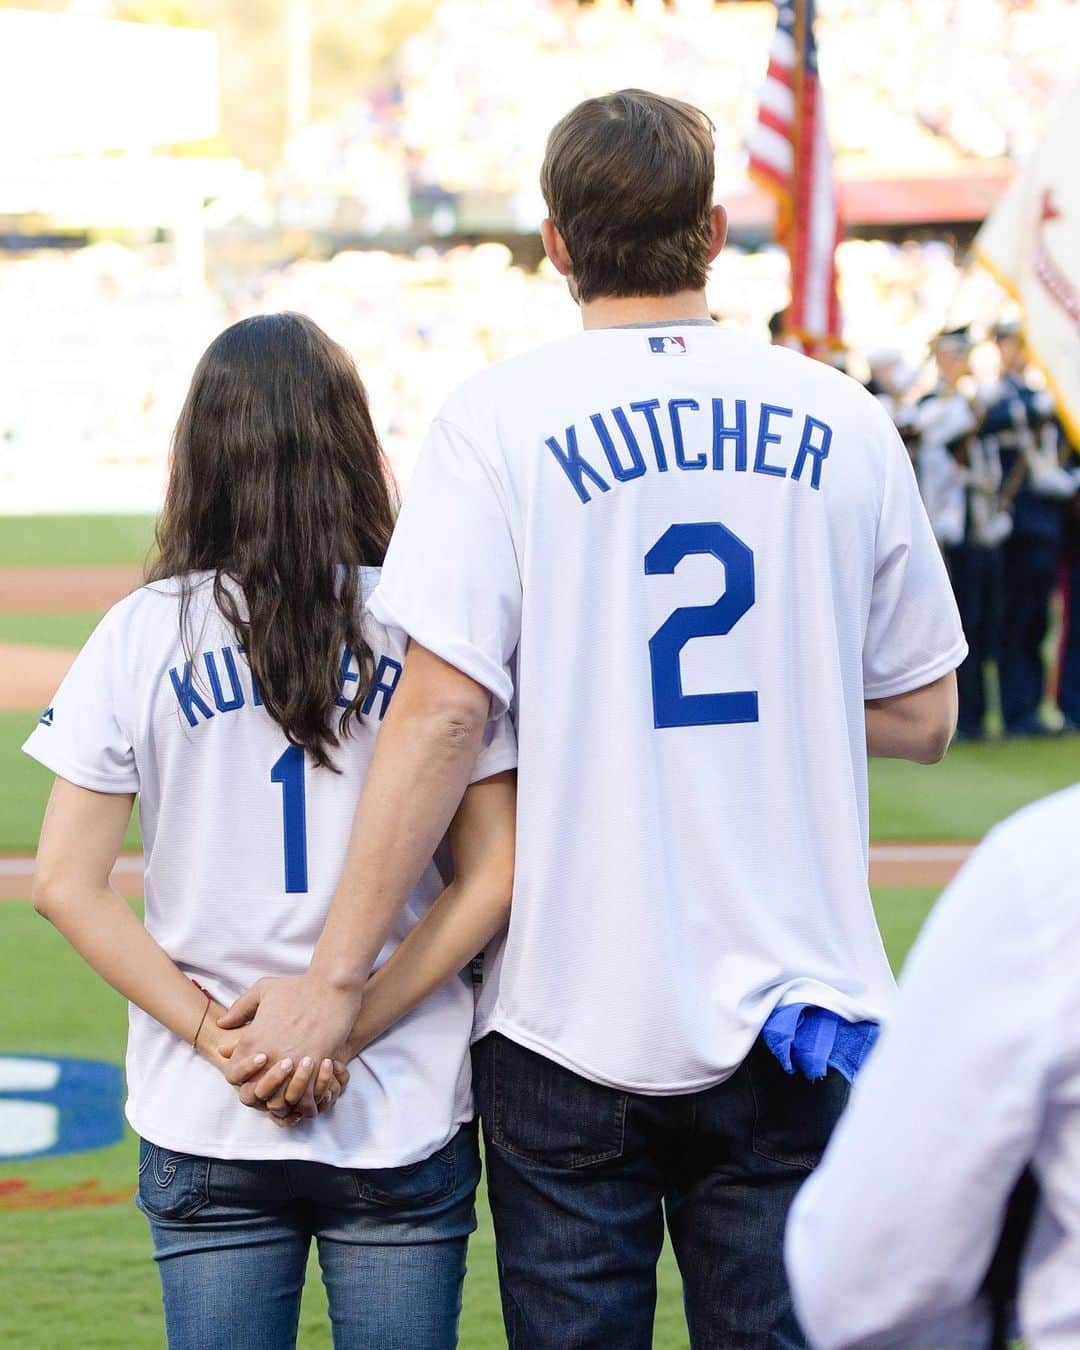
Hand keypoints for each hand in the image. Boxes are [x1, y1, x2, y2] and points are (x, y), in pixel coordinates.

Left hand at [218, 974, 360, 1116]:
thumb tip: (222, 1023)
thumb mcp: (263, 990)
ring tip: (296, 1087)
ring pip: (280, 1103)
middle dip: (262, 1095)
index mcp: (251, 1040)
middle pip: (253, 1097)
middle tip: (277, 1084)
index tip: (260, 1065)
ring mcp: (291, 1064)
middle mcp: (268, 1057)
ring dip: (287, 1100)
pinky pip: (307, 1098)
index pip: (232, 1077)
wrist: (331, 986)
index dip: (242, 1078)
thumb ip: (240, 1009)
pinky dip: (309, 1098)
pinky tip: (313, 1085)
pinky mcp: (314, 1067)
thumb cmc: (298, 986)